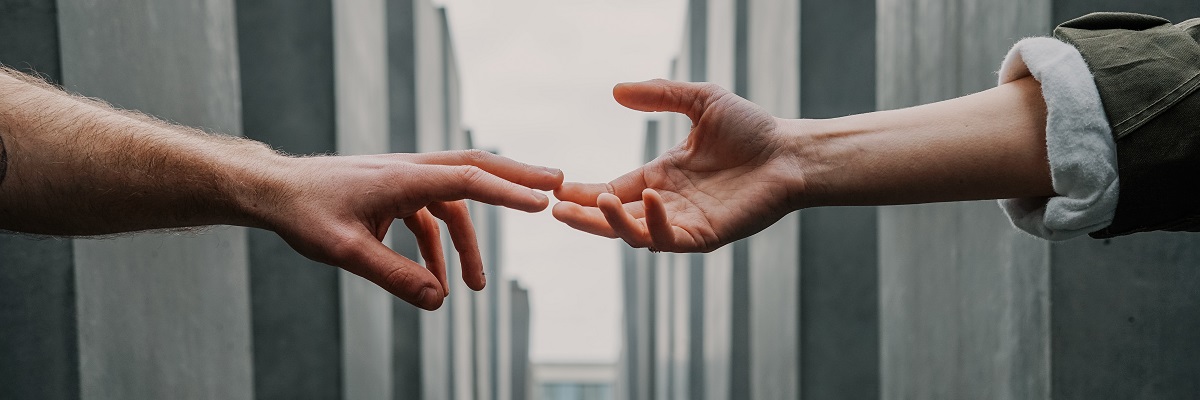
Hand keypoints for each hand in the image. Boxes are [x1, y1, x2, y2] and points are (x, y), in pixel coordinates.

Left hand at [256, 150, 562, 309]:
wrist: (273, 192)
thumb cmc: (305, 214)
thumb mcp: (347, 252)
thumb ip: (395, 277)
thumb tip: (440, 301)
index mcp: (403, 177)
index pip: (468, 180)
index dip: (508, 191)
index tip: (543, 201)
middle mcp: (410, 171)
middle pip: (476, 169)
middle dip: (517, 179)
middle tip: (558, 184)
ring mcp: (403, 180)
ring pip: (454, 201)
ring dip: (469, 242)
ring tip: (478, 287)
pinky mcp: (394, 193)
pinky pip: (430, 217)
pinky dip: (439, 247)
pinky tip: (436, 282)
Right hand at [553, 79, 803, 252]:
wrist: (791, 151)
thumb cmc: (752, 129)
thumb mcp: (699, 101)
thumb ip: (659, 95)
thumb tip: (616, 90)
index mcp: (661, 176)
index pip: (614, 190)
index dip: (585, 193)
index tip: (558, 189)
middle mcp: (667, 203)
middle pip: (615, 218)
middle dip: (585, 217)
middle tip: (557, 209)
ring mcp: (685, 222)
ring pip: (635, 234)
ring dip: (611, 222)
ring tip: (596, 201)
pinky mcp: (705, 236)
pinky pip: (669, 238)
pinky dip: (653, 223)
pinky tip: (648, 199)